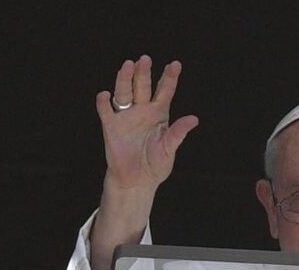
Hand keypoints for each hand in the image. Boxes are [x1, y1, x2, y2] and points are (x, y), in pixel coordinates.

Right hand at [87, 56, 199, 269]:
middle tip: (145, 59)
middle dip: (144, 73)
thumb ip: (178, 133)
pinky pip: (106, 112)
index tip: (175, 64)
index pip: (165, 91)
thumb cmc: (155, 164)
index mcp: (159, 113)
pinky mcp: (111, 127)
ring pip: (125, 93)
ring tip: (127, 65)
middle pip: (143, 86)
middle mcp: (142, 110)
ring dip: (125, 79)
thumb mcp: (169, 149)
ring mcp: (126, 116)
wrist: (137, 181)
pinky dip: (104, 103)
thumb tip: (194, 119)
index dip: (170, 77)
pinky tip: (105, 95)